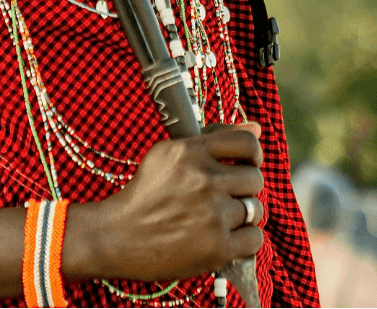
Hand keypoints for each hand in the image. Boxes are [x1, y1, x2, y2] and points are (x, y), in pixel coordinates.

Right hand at [64, 122, 264, 284]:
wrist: (118, 236)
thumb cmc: (146, 193)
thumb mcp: (170, 153)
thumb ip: (214, 137)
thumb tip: (258, 127)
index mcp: (191, 151)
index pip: (247, 142)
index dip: (253, 153)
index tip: (247, 162)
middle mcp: (204, 179)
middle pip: (255, 178)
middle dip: (244, 187)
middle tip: (226, 196)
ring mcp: (212, 215)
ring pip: (256, 209)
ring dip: (243, 215)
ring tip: (220, 219)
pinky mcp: (217, 248)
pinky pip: (254, 239)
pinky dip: (244, 240)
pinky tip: (225, 237)